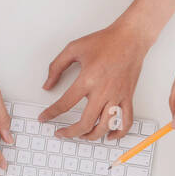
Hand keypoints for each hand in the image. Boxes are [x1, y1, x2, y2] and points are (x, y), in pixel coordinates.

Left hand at [38, 21, 146, 139]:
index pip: (65, 104)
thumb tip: (48, 85)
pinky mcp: (127, 97)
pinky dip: (118, 134)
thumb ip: (56, 67)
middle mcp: (103, 91)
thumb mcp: (73, 48)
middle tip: (61, 133)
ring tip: (82, 136)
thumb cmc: (105, 42)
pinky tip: (109, 136)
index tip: (44, 118)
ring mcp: (117, 96)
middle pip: (84, 123)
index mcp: (87, 79)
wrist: (130, 39)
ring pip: (104, 127)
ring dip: (91, 136)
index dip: (51, 114)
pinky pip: (126, 122)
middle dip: (70, 133)